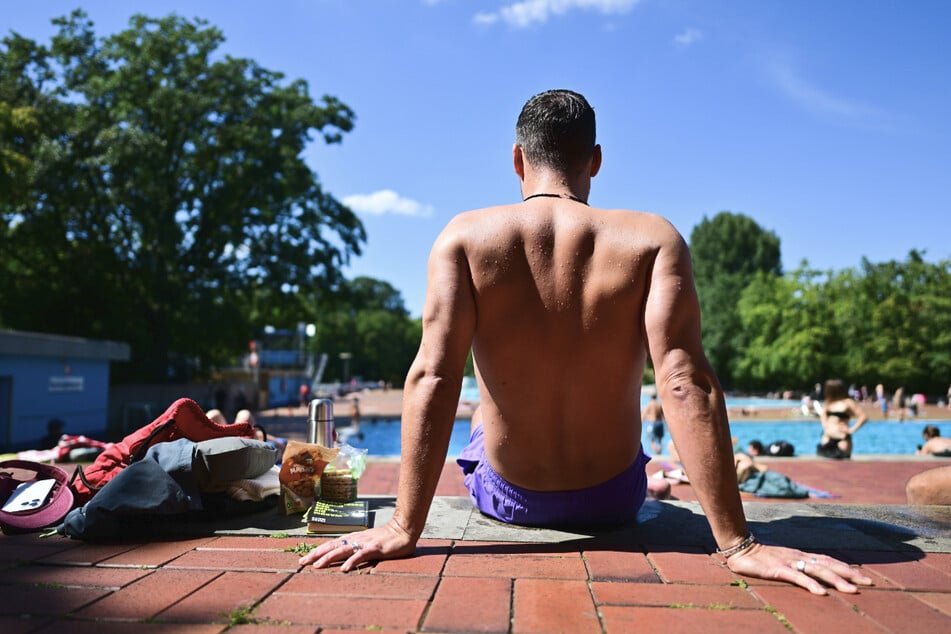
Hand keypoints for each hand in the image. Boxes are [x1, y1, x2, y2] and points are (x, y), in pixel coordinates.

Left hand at [298, 520, 416, 571]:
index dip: (317, 551)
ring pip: (343, 550)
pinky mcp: (375, 548)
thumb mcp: (368, 543)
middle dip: (316, 554)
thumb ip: (357, 548)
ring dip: (329, 558)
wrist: (404, 530)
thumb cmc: (387, 538)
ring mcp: (365, 543)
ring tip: (317, 566)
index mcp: (354, 538)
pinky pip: (361, 555)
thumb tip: (343, 557)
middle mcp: (356, 539)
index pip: (331, 544)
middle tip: (302, 563)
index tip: (304, 559)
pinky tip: (344, 569)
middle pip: (333, 546)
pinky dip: (352, 561)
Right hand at [727, 543, 872, 594]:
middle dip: (849, 574)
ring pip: (817, 571)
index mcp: (801, 555)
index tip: (864, 577)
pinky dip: (810, 584)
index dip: (846, 568)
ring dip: (836, 580)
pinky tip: (821, 592)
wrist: (739, 548)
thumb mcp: (782, 561)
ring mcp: (789, 562)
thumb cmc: (760, 557)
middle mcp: (799, 557)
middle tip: (868, 583)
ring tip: (852, 591)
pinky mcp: (777, 569)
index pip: (828, 560)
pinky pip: (797, 577)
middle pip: (829, 564)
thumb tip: (812, 577)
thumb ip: (796, 567)